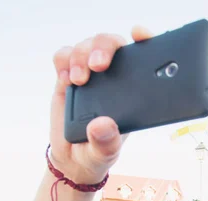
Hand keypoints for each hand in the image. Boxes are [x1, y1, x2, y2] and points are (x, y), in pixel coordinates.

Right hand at [48, 27, 152, 183]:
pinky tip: (66, 80)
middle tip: (99, 64)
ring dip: (81, 56)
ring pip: (87, 46)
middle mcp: (113, 77)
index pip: (143, 56)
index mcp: (134, 90)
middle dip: (105, 47)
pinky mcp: (67, 77)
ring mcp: (90, 75)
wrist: (73, 159)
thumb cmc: (98, 151)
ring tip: (79, 80)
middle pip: (112, 44)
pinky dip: (63, 61)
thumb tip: (103, 125)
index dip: (144, 39)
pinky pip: (63, 56)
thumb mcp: (106, 152)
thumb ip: (107, 142)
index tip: (139, 34)